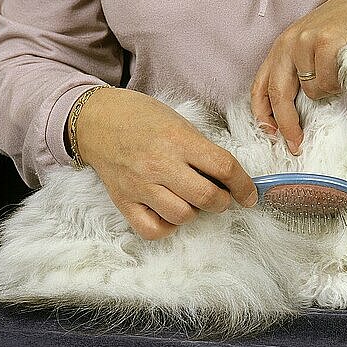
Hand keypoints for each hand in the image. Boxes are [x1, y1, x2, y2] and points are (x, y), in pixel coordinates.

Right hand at [74, 87, 257, 239]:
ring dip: (196, 213)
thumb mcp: (178, 122)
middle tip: (222, 198)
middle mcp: (160, 164)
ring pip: (183, 216)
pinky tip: (169, 212)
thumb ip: (202, 149)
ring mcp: (140, 185)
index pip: (224, 167)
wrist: (96, 119)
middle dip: (224, 202)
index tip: (250, 195)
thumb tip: (228, 178)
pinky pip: (153, 230)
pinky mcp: (123, 201)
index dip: (244, 185)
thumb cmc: (142, 117)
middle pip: (207, 197)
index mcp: (179, 140)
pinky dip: (167, 227)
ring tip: (191, 200)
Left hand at [251, 0, 346, 153]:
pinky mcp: (325, 43)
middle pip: (278, 95)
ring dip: (326, 94)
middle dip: (287, 125)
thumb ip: (298, 76)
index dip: (262, 115)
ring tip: (337, 78)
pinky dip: (339, 85)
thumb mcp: (310, 51)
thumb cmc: (342, 32)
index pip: (260, 87)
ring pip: (310, 92)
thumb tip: (293, 117)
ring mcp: (305, 42)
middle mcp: (287, 44)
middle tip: (296, 143)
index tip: (271, 134)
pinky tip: (346, 69)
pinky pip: (329, 83)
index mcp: (280, 48)